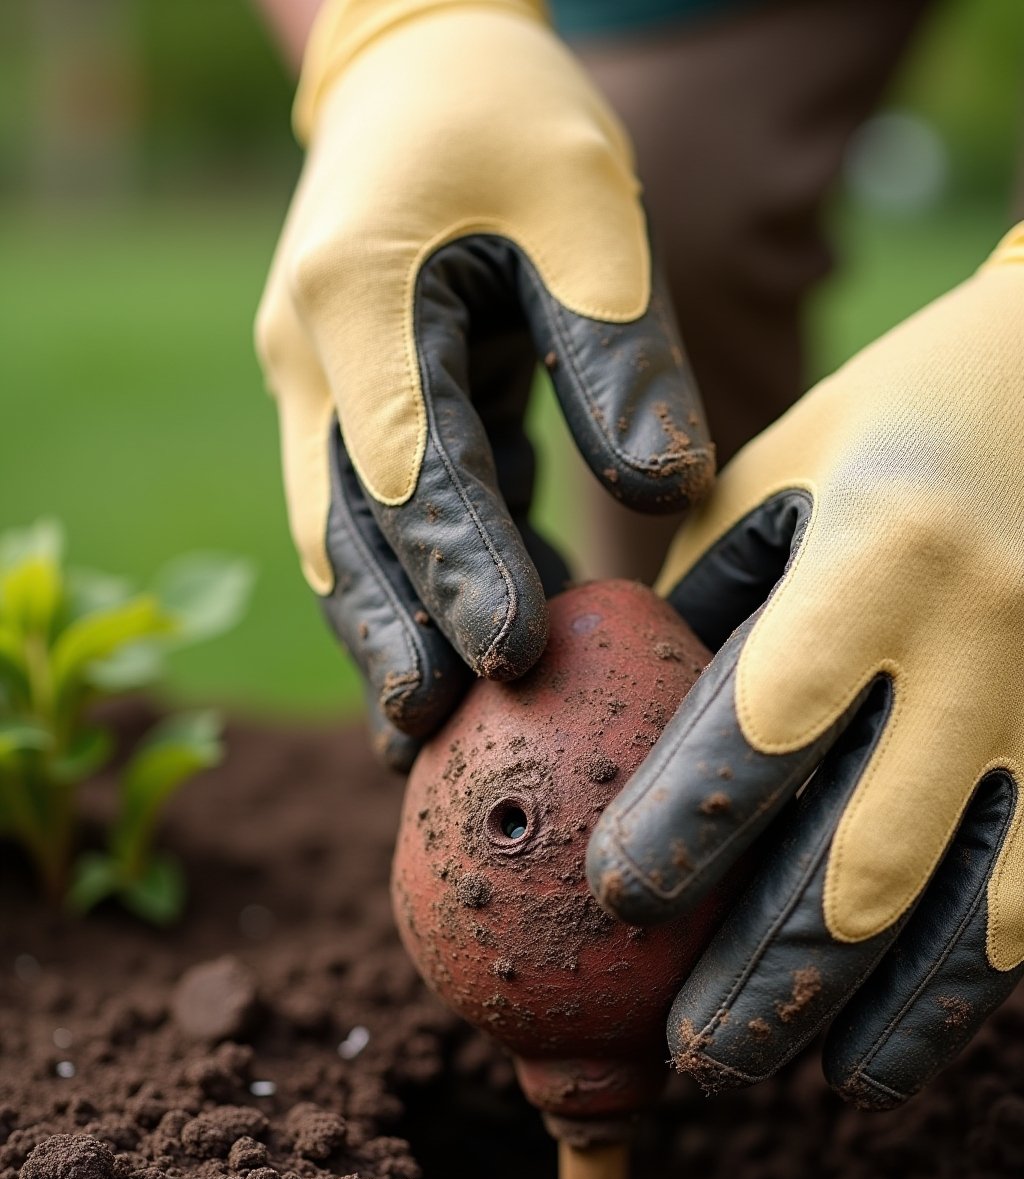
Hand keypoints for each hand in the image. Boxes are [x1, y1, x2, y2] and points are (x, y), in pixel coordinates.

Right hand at [257, 0, 711, 767]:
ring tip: (434, 729)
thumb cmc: (511, 117)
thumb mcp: (585, 203)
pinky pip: (384, 509)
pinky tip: (481, 642)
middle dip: (390, 633)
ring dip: (390, 629)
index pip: (408, 462)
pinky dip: (430, 576)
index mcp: (360, 296)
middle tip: (434, 735)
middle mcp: (313, 355)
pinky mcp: (353, 404)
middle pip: (343, 526)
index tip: (515, 652)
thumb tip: (667, 491)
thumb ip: (621, 349)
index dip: (459, 566)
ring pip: (345, 535)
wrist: (417, 64)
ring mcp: (318, 383)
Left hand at [588, 226, 1023, 1107]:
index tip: (610, 905)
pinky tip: (886, 1053)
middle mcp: (987, 644)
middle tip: (683, 1054)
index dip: (681, 833)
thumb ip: (699, 610)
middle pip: (860, 861)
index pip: (761, 725)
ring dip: (865, 1019)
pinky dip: (956, 1001)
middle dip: (760, 979)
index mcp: (880, 554)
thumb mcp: (778, 481)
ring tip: (776, 1077)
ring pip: (967, 915)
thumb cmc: (896, 432)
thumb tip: (606, 749)